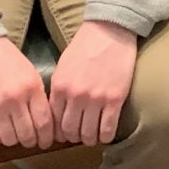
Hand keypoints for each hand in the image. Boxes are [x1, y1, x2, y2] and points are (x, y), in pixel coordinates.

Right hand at [0, 35, 56, 152]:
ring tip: (10, 134)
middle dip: (29, 141)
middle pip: (27, 135)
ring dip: (11, 140)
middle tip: (27, 140)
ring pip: (9, 140)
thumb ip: (37, 96)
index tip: (44, 142)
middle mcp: (15, 98)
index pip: (44, 122)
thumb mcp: (29, 72)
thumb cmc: (6, 60)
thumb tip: (44, 123)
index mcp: (32, 87)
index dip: (46, 137)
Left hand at [47, 20, 138, 146]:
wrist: (109, 30)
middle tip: (79, 135)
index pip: (54, 121)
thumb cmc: (85, 46)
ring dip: (89, 139)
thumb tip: (57, 112)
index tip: (64, 133)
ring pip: (88, 134)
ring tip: (92, 136)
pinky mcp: (114, 99)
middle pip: (70, 131)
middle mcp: (75, 95)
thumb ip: (59, 89)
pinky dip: (106, 136)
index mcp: (59, 87)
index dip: (59, 131)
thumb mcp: (63, 66)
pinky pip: (108, 129)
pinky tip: (106, 134)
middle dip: (73, 137)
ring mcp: (95, 98)